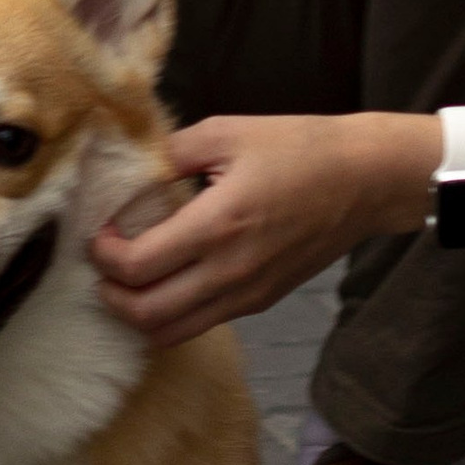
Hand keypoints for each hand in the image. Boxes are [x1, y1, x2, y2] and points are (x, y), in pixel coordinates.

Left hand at [92, 114, 428, 344]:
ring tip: (130, 282)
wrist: (366, 180)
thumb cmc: (301, 148)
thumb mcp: (229, 131)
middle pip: (147, 315)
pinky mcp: (262, 301)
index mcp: (218, 224)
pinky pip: (203, 323)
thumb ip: (173, 151)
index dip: (104, 255)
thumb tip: (132, 169)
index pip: (138, 267)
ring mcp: (248, 294)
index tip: (98, 235)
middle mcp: (230, 271)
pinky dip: (173, 314)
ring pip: (172, 332)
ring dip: (139, 314)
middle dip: (111, 295)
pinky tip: (170, 282)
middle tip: (103, 266)